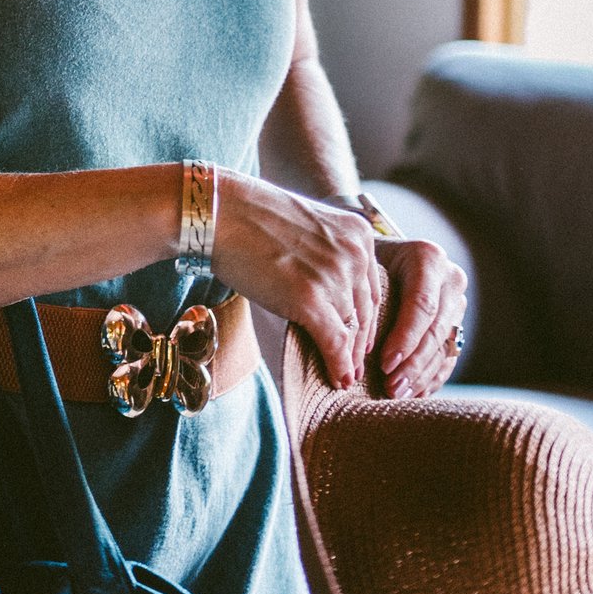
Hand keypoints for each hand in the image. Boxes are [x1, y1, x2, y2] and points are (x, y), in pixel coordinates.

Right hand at [206, 176, 387, 393]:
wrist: (221, 213)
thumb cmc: (250, 217)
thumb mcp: (307, 228)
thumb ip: (326, 254)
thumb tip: (322, 288)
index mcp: (359, 234)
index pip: (371, 286)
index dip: (367, 317)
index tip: (360, 336)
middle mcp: (356, 255)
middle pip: (366, 311)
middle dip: (361, 341)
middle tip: (356, 364)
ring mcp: (335, 278)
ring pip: (352, 329)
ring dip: (349, 358)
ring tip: (346, 376)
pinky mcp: (311, 302)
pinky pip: (334, 343)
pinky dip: (338, 366)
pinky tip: (338, 380)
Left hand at [367, 235, 468, 400]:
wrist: (388, 254)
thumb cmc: (367, 260)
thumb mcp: (364, 264)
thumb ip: (363, 290)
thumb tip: (347, 334)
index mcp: (428, 258)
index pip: (421, 305)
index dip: (405, 338)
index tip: (384, 363)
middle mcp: (450, 279)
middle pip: (435, 329)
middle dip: (413, 363)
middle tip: (391, 387)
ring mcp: (458, 303)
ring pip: (444, 346)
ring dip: (422, 375)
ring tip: (399, 394)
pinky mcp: (458, 323)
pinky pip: (449, 355)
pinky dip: (432, 377)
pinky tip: (415, 393)